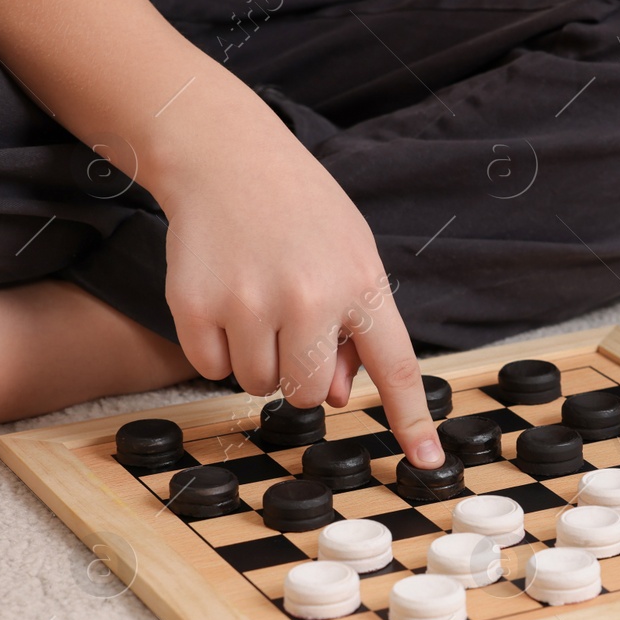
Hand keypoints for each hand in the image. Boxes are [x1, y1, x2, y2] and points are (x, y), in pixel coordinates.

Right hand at [153, 105, 442, 468]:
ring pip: (257, 385)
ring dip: (256, 360)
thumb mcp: (351, 257)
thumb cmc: (301, 213)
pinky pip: (209, 368)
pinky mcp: (195, 304)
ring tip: (257, 302)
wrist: (227, 157)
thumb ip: (354, 330)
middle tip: (290, 327)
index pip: (396, 366)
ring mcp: (248, 302)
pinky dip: (214, 348)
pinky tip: (223, 298)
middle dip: (299, 375)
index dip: (411, 419)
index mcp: (360, 284)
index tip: (425, 462)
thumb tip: (332, 399)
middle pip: (307, 394)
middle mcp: (308, 297)